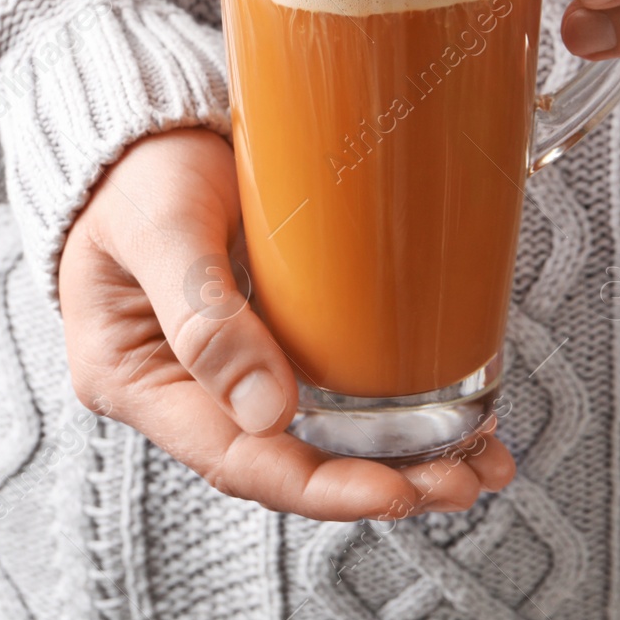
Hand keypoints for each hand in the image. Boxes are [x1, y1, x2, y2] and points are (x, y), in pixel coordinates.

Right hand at [58, 128, 515, 519]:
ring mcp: (232, 371)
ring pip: (320, 439)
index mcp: (136, 382)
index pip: (236, 461)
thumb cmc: (138, 170)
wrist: (143, 127)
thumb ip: (202, 314)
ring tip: (483, 463)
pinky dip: (395, 414)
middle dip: (380, 483)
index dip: (320, 487)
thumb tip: (269, 413)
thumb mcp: (160, 225)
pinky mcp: (274, 342)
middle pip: (288, 464)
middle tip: (463, 480)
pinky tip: (455, 419)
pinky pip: (335, 396)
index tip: (396, 491)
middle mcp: (185, 394)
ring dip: (402, 458)